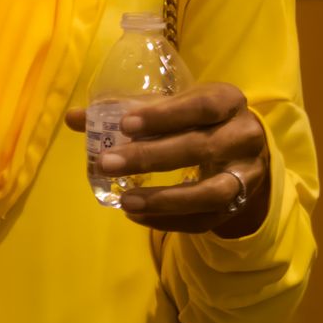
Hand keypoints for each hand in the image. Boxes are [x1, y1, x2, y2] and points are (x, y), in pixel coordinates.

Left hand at [64, 82, 269, 236]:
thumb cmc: (196, 119)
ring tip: (125, 202)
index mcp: (228, 101)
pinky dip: (171, 221)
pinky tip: (138, 216)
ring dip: (165, 199)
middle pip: (201, 148)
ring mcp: (248, 174)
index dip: (164, 116)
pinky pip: (207, 219)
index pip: (201, 106)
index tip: (124, 125)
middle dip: (151, 157)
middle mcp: (245, 136)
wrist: (241, 149)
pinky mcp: (241, 205)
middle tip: (108, 163)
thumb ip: (126, 110)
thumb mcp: (171, 106)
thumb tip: (74, 118)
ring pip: (212, 192)